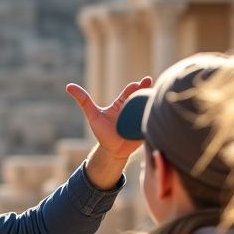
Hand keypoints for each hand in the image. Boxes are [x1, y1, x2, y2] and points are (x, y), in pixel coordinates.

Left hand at [67, 76, 151, 190]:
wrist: (113, 151)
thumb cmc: (103, 132)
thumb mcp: (93, 116)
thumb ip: (83, 101)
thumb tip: (68, 86)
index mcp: (123, 103)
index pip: (130, 91)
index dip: (136, 86)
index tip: (142, 82)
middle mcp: (133, 109)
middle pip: (142, 97)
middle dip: (149, 92)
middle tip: (155, 87)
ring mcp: (140, 119)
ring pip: (149, 109)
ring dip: (155, 104)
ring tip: (162, 99)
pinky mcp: (145, 129)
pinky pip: (152, 123)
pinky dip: (157, 120)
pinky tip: (164, 117)